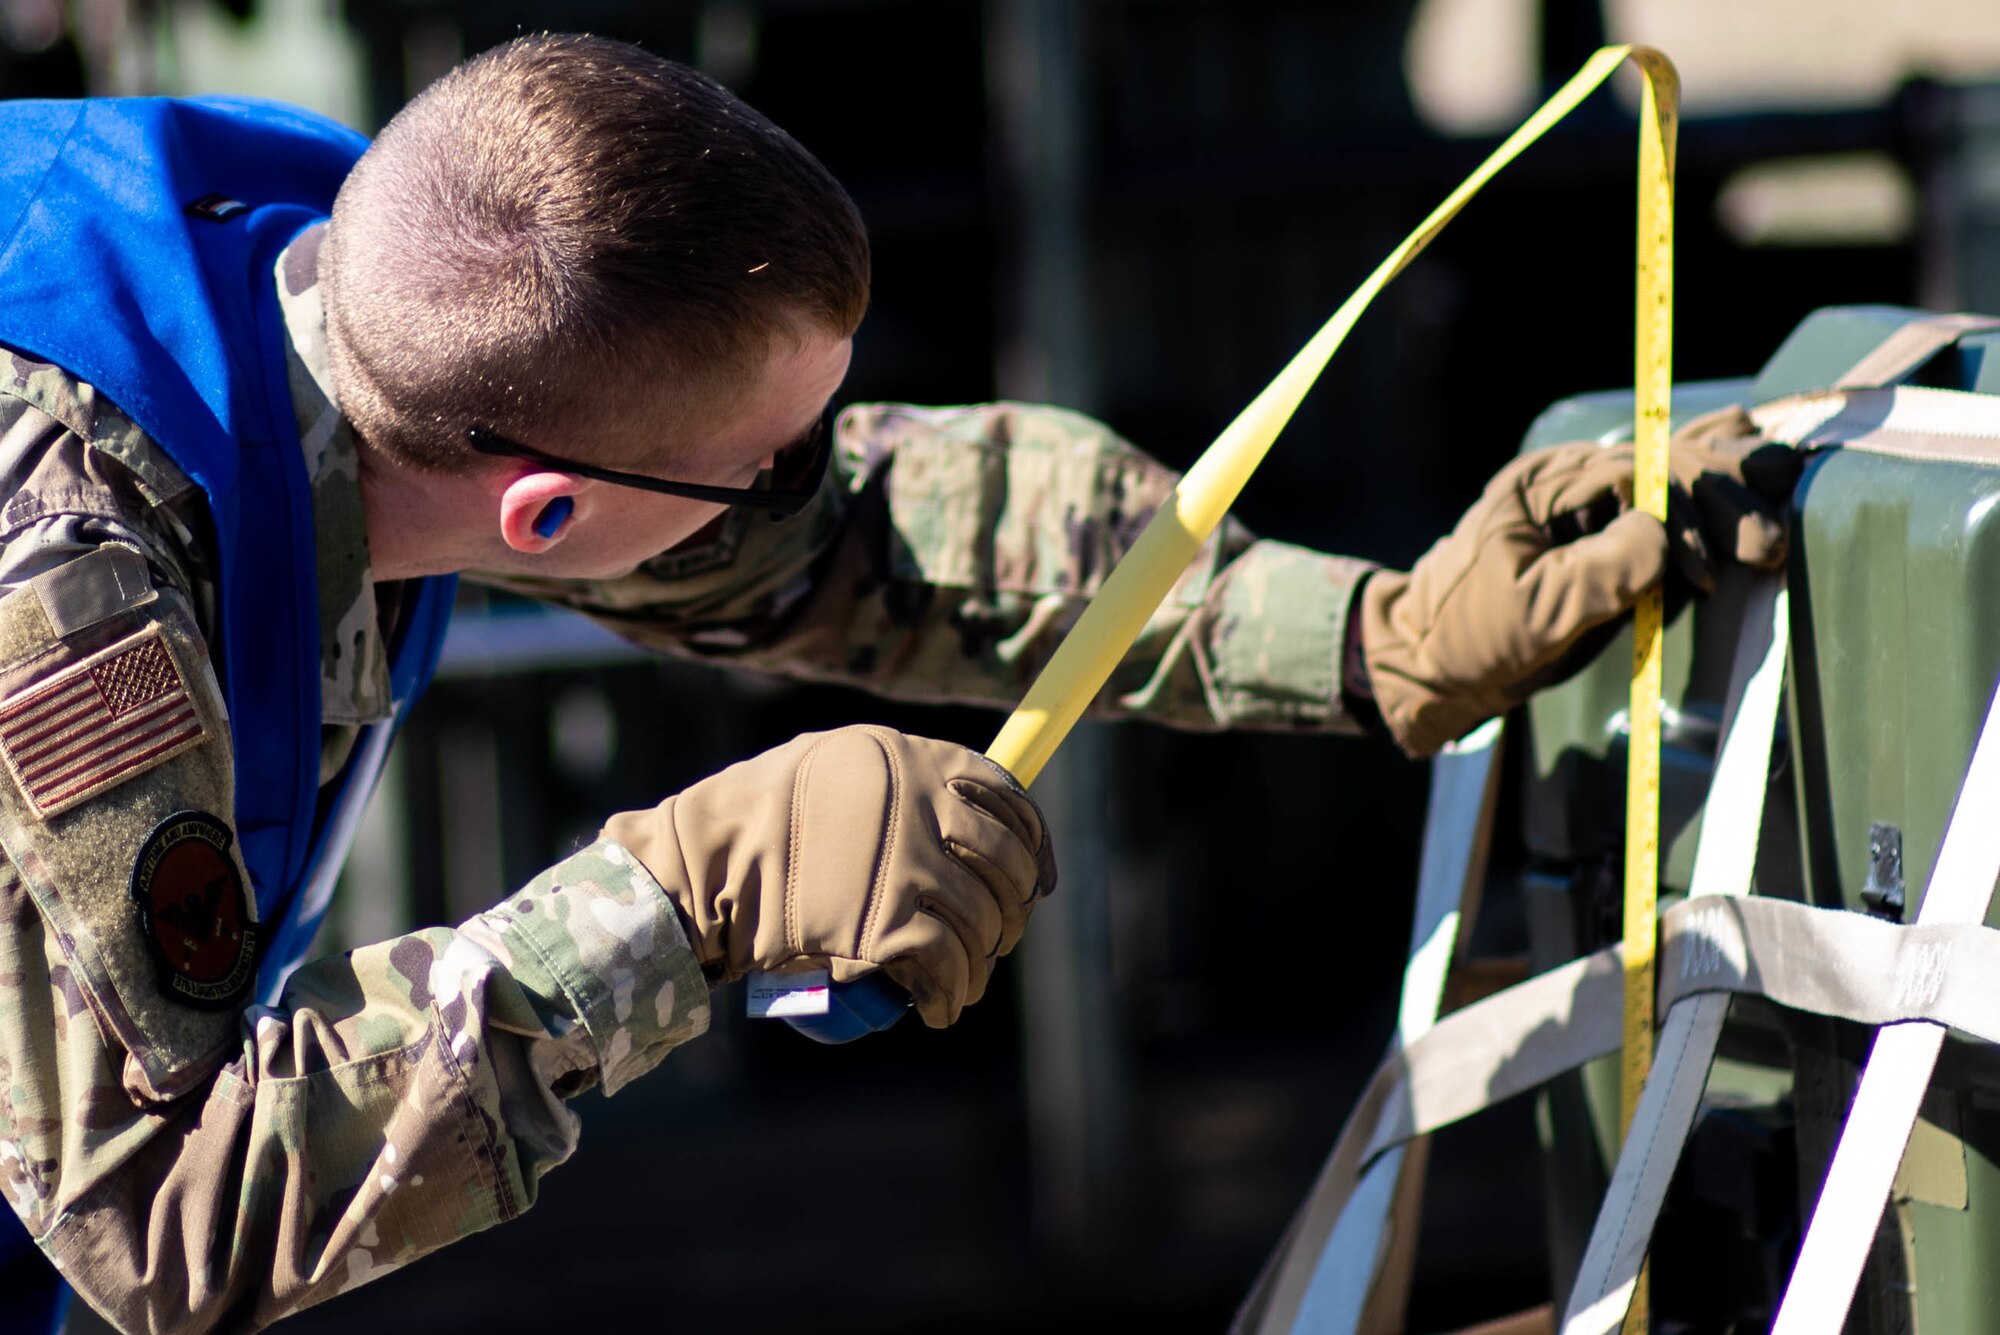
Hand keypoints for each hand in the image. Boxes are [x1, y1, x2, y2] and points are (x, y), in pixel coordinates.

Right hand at [602, 725, 1055, 1026]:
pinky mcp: (893, 924)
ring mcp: (911, 865)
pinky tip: (939, 1006)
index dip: (1032, 847)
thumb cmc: (756, 817)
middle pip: (1004, 865)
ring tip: (962, 983)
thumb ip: (898, 787)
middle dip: (1010, 911)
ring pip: (981, 923)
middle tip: (995, 936)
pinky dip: (949, 994)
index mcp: (916, 759)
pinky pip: (948, 967)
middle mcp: (924, 804)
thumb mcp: (836, 767)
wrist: (704, 864)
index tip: (1035, 881)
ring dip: (978, 963)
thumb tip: (961, 820)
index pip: (1008, 799)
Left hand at [1356, 408, 1799, 756]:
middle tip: (1773, 541)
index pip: (1634, 474)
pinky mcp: (1605, 535)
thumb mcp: (1533, 612)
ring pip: (1672, 473)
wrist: (1432, 663)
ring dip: (1727, 484)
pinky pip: (1666, 501)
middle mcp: (1571, 480)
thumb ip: (1601, 572)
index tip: (1708, 574)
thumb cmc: (1468, 636)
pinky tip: (1755, 454)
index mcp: (1543, 484)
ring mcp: (1590, 503)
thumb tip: (1666, 536)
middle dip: (1722, 495)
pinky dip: (1708, 490)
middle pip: (1663, 465)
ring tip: (1788, 477)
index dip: (1682, 516)